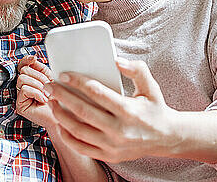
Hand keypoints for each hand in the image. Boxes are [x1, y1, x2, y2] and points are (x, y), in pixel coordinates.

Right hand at [15, 55, 55, 127]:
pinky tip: (43, 100)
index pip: (22, 65)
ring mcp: (20, 96)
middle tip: (48, 86)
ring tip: (46, 94)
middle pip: (24, 70)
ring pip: (22, 78)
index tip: (34, 58)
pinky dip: (36, 93)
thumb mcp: (51, 79)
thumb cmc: (58, 99)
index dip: (26, 60)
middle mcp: (22, 86)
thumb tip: (33, 58)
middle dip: (39, 76)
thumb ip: (42, 69)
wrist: (62, 117)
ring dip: (38, 85)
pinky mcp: (19, 105)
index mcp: (30, 79)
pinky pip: (24, 89)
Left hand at [44, 58, 176, 162]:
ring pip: (78, 130)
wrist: (166, 139)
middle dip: (62, 96)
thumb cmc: (155, 109)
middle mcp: (119, 130)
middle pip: (82, 111)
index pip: (97, 93)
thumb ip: (137, 69)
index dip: (78, 82)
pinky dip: (67, 135)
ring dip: (61, 115)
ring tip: (52, 102)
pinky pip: (81, 147)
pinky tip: (60, 123)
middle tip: (50, 86)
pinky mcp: (108, 155)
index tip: (64, 74)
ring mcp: (112, 145)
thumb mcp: (151, 86)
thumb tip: (117, 61)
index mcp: (128, 110)